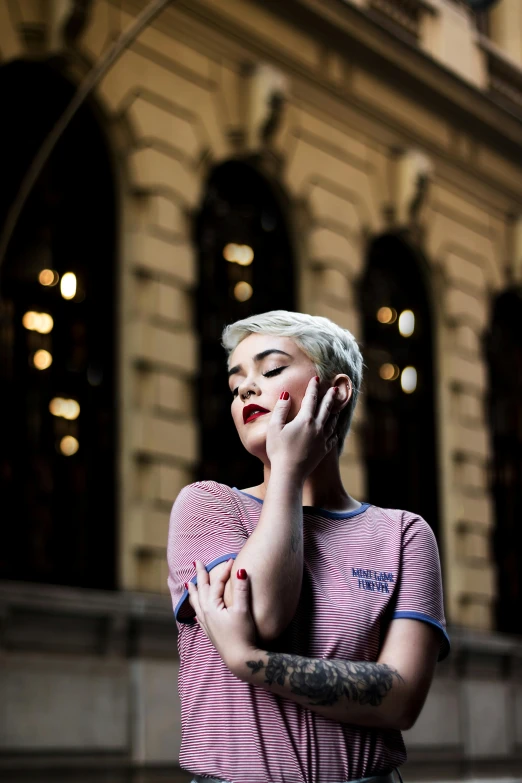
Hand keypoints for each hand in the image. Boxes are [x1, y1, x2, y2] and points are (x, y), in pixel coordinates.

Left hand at [187, 559, 257, 673]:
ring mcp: (207, 624)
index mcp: (212, 607)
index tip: (232, 560)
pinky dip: (196, 610)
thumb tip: (241, 570)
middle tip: (197, 563)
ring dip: (193, 592)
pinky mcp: (210, 633)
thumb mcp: (242, 610)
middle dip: (200, 575)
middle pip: (201, 590)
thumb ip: (241, 589)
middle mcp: (206, 614)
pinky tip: (195, 612)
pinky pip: (199, 617)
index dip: (224, 571)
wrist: (240, 660)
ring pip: (196, 603)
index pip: (217, 584)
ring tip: (188, 584)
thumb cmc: (242, 634)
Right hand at [266, 376, 338, 480]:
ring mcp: (323, 439)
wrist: (289, 473)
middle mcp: (318, 427)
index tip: (317, 378)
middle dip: (330, 397)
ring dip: (334, 412)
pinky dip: (334, 430)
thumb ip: (281, 409)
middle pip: (327, 408)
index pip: (311, 399)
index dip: (313, 387)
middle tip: (335, 389)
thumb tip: (286, 395)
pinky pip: (333, 437)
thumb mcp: (275, 427)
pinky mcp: (324, 450)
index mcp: (305, 420)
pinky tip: (334, 430)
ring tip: (337, 407)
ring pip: (332, 422)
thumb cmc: (278, 450)